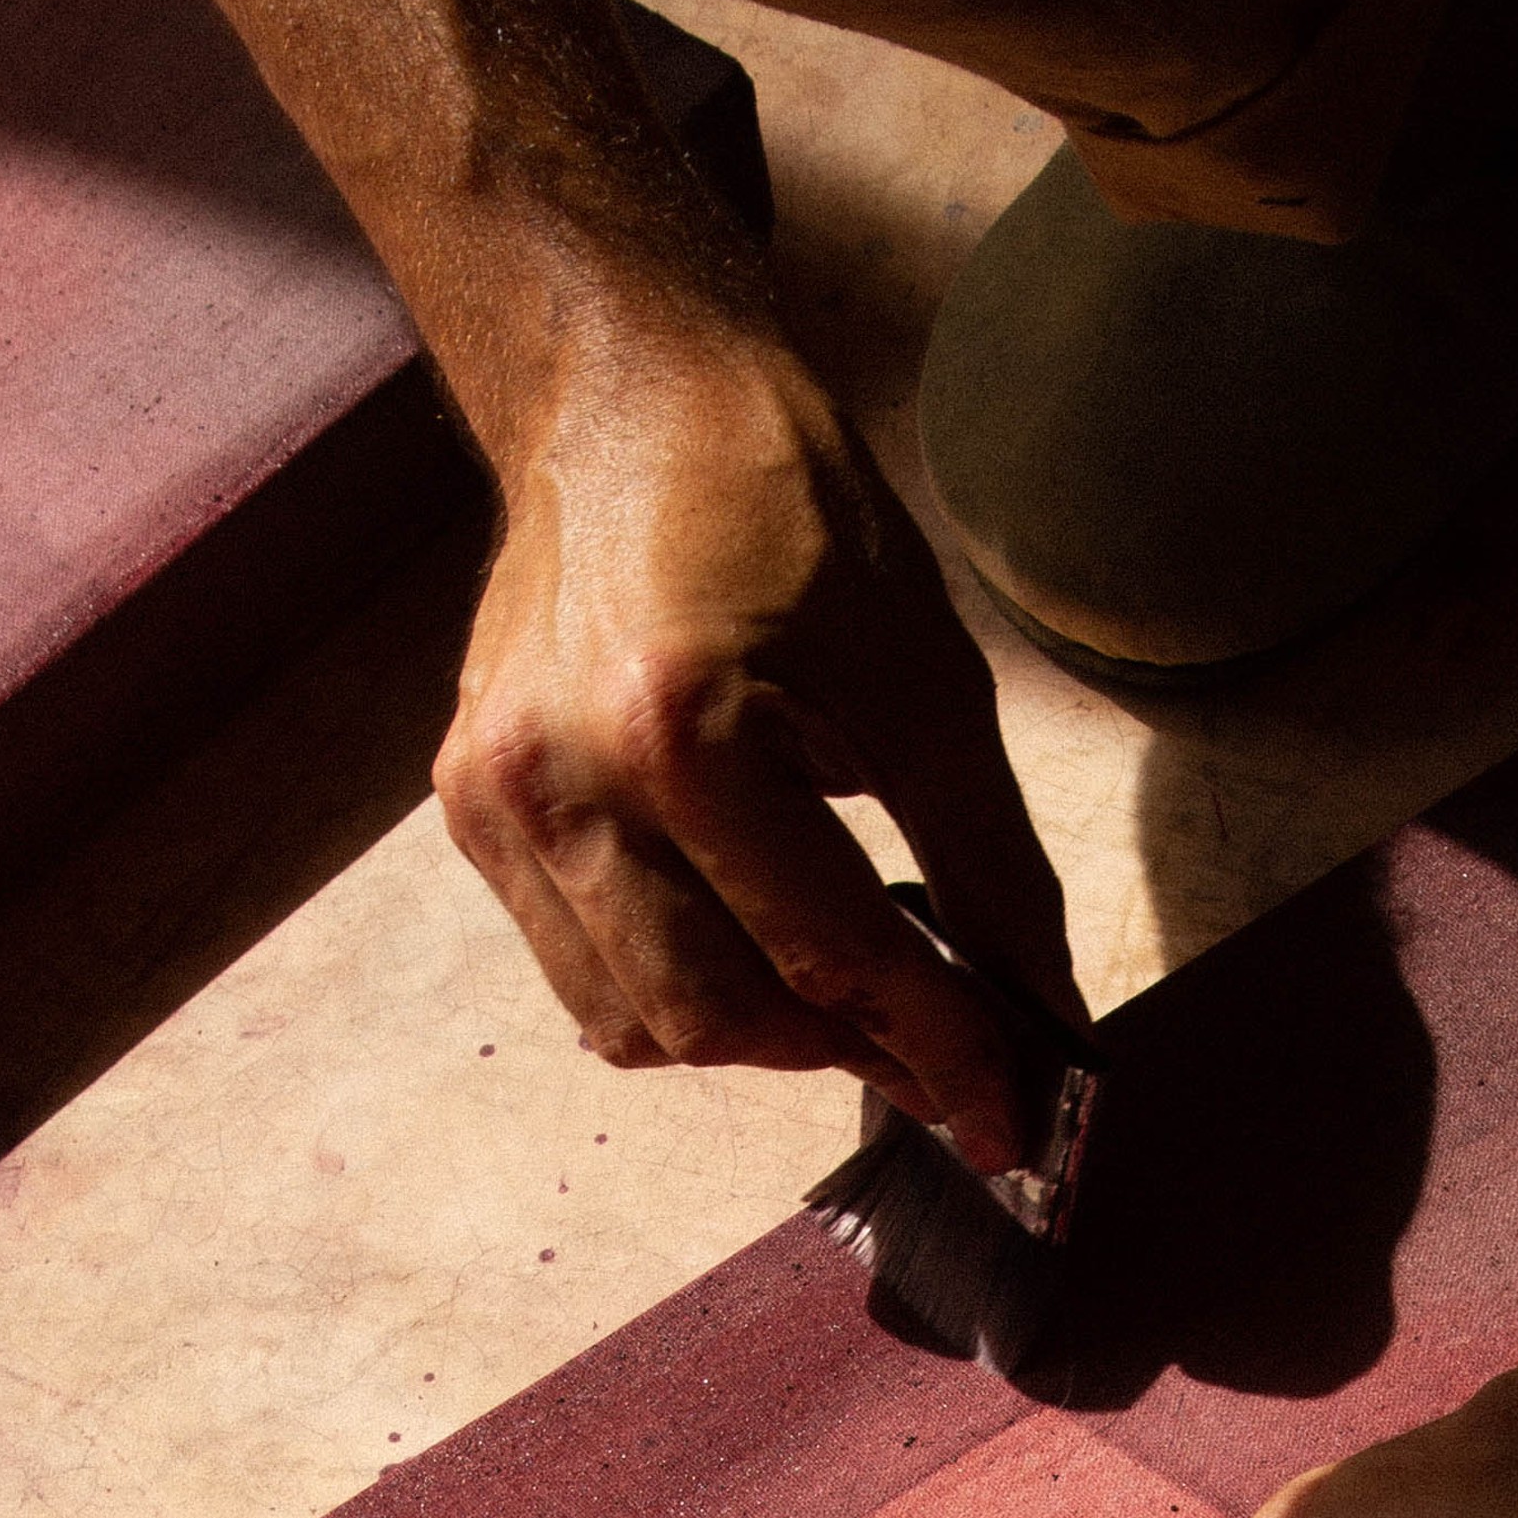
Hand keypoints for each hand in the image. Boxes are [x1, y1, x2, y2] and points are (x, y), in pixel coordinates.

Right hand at [437, 324, 1078, 1167]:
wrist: (627, 397)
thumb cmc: (786, 510)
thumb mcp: (927, 681)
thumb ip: (989, 870)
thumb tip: (1045, 1021)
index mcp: (681, 728)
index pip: (833, 956)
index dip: (941, 1051)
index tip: (1009, 1120)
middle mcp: (563, 775)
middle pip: (721, 1017)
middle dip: (846, 1055)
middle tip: (940, 1054)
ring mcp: (499, 799)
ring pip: (640, 1023)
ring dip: (758, 1037)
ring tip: (844, 994)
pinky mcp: (473, 805)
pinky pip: (581, 971)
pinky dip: (677, 991)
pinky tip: (745, 939)